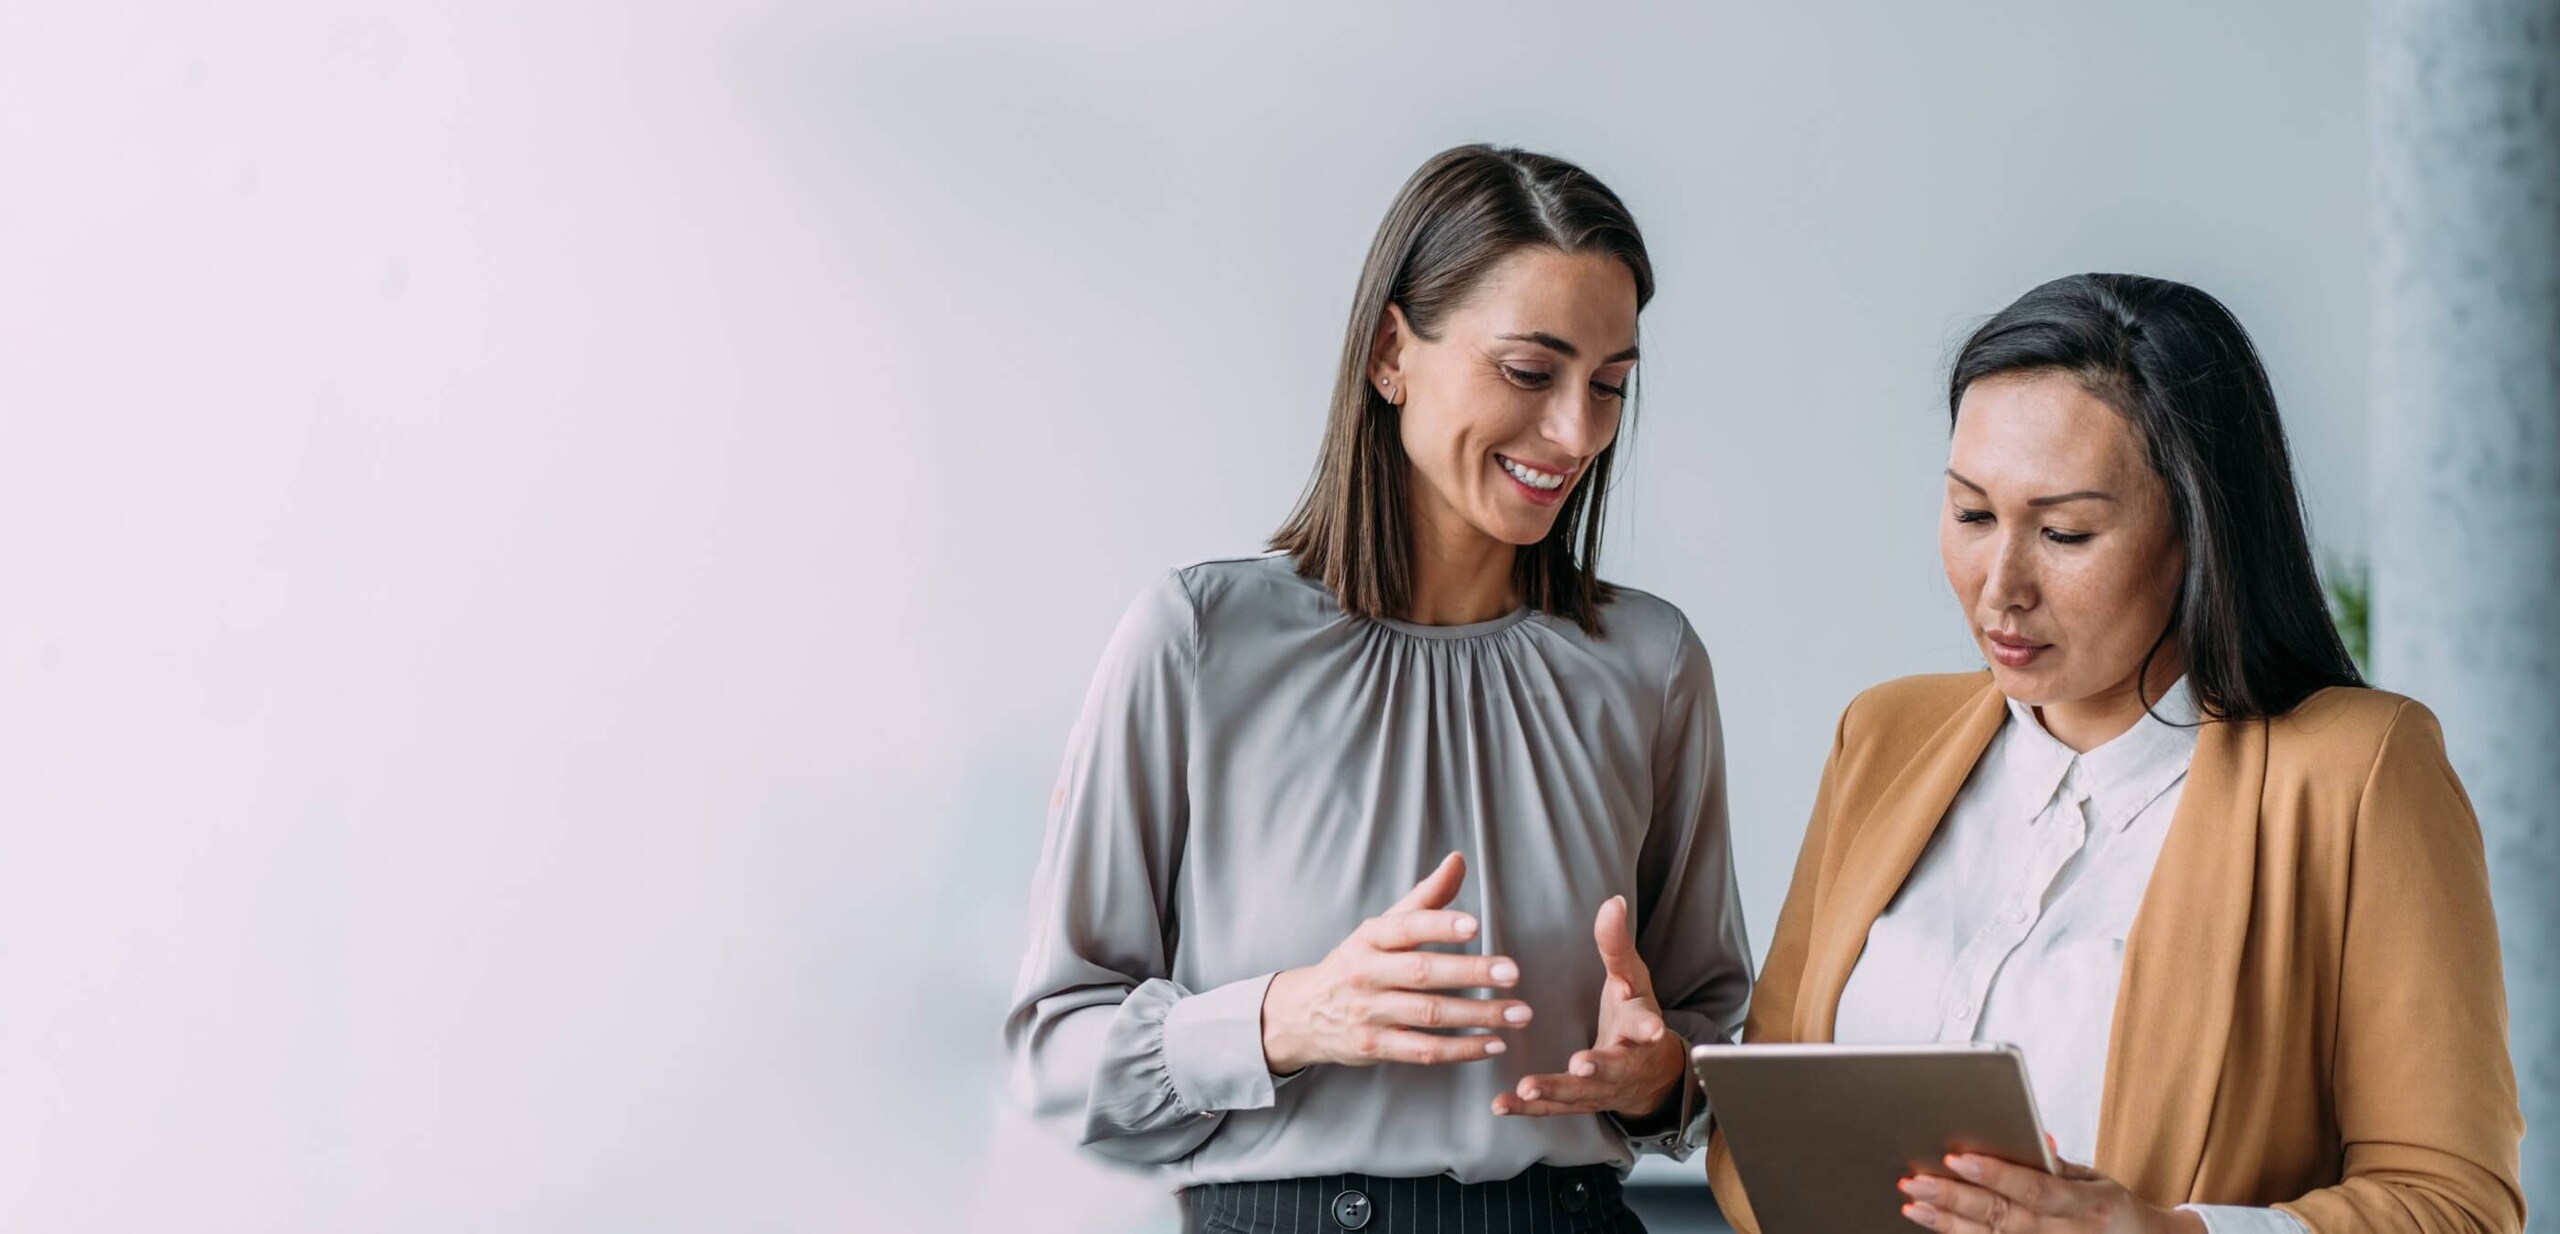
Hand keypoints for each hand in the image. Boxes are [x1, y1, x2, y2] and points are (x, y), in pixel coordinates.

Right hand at [1260, 852, 1531, 1073]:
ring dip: (1478, 1015)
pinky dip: (1461, 1050)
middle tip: (1513, 973)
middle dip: (1470, 972)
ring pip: (1429, 1014)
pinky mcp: (1374, 1047)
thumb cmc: (1356, 963)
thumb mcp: (1381, 928)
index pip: (1406, 927)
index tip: (1475, 925)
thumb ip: (1424, 898)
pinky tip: (1493, 1043)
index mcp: (1369, 938)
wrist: (1303, 1013)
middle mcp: (1366, 974)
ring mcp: (1369, 1013)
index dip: (1439, 925)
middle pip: (1422, 972)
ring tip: (1518, 1013)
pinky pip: (1423, 1051)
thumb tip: (1458, 860)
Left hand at [1490, 894, 1686, 1119]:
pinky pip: (1552, 1109)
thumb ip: (1617, 945)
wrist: (1650, 1074)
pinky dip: (1527, 1108)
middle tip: (1581, 1066)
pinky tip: (1501, 1104)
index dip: (1648, 1026)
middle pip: (1614, 1067)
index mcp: (1639, 1028)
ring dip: (1554, 1091)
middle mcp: (1625, 1063)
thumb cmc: (1634, 1015)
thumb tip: (1613, 900)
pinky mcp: (1579, 1103)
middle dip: (1599, 1067)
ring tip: (1527, 1088)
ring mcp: (1602, 1089)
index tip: (1651, 1029)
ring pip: (1580, 1094)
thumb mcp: (1632, 978)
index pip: (1646, 1024)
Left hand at [1898, 1141, 2207, 1233]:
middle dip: (1956, 1198)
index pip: (2033, 1189)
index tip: (1955, 1156)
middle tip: (1916, 1181)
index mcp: (2086, 1207)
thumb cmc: (2109, 1209)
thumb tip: (2032, 1134)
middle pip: (2003, 1218)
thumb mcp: (2094, 1181)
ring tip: (1913, 1203)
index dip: (1994, 1174)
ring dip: (1947, 1223)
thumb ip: (2057, 1164)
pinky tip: (1935, 1225)